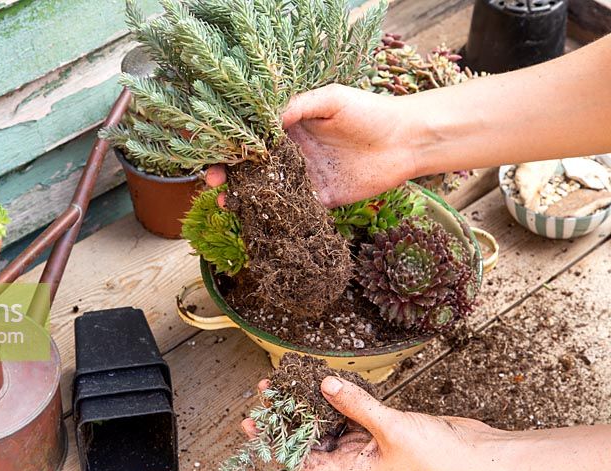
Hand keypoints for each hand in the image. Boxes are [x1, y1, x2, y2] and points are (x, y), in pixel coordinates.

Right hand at [204, 84, 416, 208]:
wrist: (406, 141)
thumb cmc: (370, 111)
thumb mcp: (333, 99)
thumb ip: (301, 105)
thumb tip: (269, 118)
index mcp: (290, 127)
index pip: (252, 137)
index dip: (231, 145)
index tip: (215, 153)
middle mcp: (292, 154)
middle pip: (252, 167)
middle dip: (229, 175)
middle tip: (214, 184)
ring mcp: (304, 178)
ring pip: (266, 191)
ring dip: (245, 198)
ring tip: (229, 204)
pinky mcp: (320, 199)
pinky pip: (293, 210)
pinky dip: (274, 216)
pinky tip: (259, 220)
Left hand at [242, 376, 498, 470]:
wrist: (476, 457)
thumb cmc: (437, 460)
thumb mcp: (391, 429)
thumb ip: (356, 405)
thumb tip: (323, 383)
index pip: (300, 462)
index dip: (274, 445)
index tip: (252, 425)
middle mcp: (353, 460)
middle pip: (310, 438)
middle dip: (289, 417)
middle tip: (268, 391)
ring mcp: (367, 443)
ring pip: (330, 421)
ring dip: (312, 403)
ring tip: (288, 380)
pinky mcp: (382, 427)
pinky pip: (353, 410)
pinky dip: (340, 396)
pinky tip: (325, 379)